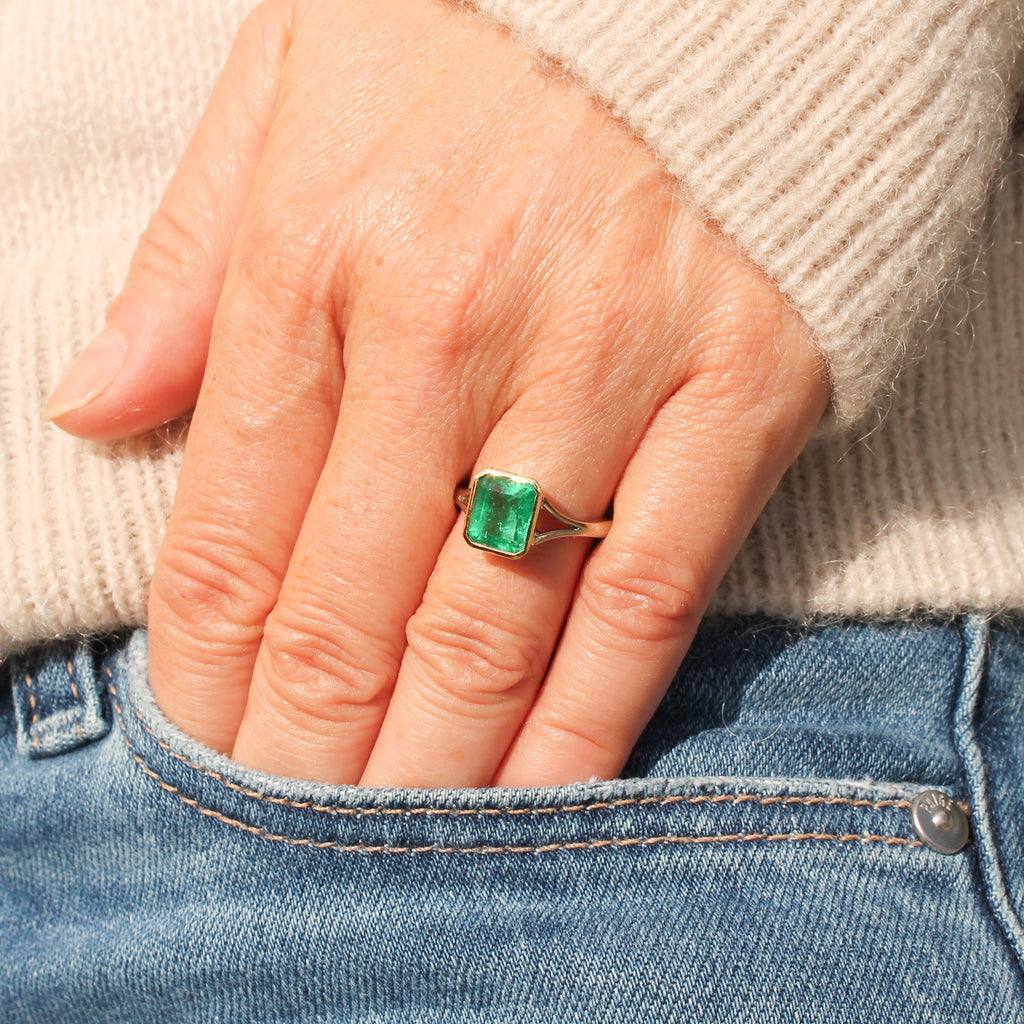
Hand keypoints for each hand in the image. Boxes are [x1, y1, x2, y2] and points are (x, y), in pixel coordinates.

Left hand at [47, 0, 827, 786]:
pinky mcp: (742, 392)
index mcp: (319, 254)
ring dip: (428, 757)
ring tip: (388, 840)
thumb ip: (197, 258)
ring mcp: (605, 367)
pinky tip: (543, 791)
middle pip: (347, 603)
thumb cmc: (493, 24)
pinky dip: (592, 714)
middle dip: (304, 745)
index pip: (230, 524)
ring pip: (492, 622)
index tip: (203, 750)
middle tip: (287, 830)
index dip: (204, 667)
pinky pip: (651, 594)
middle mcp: (449, 328)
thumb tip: (95, 405)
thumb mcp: (300, 81)